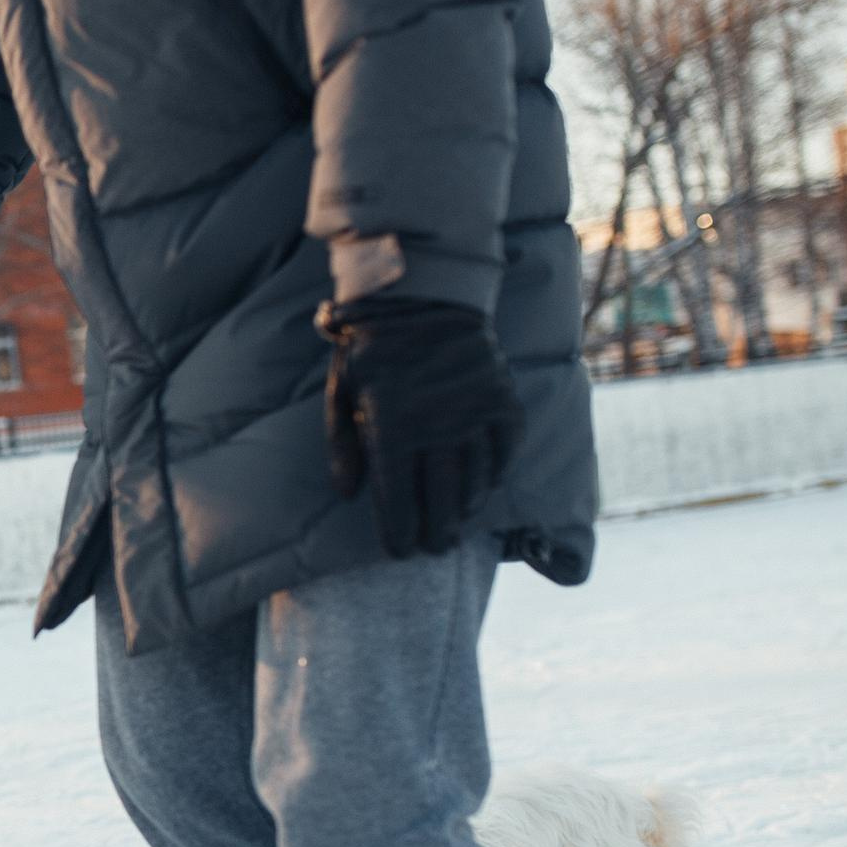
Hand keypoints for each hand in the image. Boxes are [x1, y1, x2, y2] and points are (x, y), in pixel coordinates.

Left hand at [320, 300, 525, 557]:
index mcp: (392, 425)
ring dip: (464, 508)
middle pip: (439, 497)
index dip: (399, 531)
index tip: (400, 551)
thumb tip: (346, 495)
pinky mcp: (502, 399)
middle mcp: (437, 425)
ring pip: (474, 479)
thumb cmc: (372, 346)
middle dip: (435, 531)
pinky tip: (485, 488)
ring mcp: (474, 413)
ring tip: (455, 525)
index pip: (396, 497)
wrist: (424, 294)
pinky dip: (496, 473)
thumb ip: (342, 443)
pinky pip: (505, 449)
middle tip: (433, 550)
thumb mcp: (341, 389)